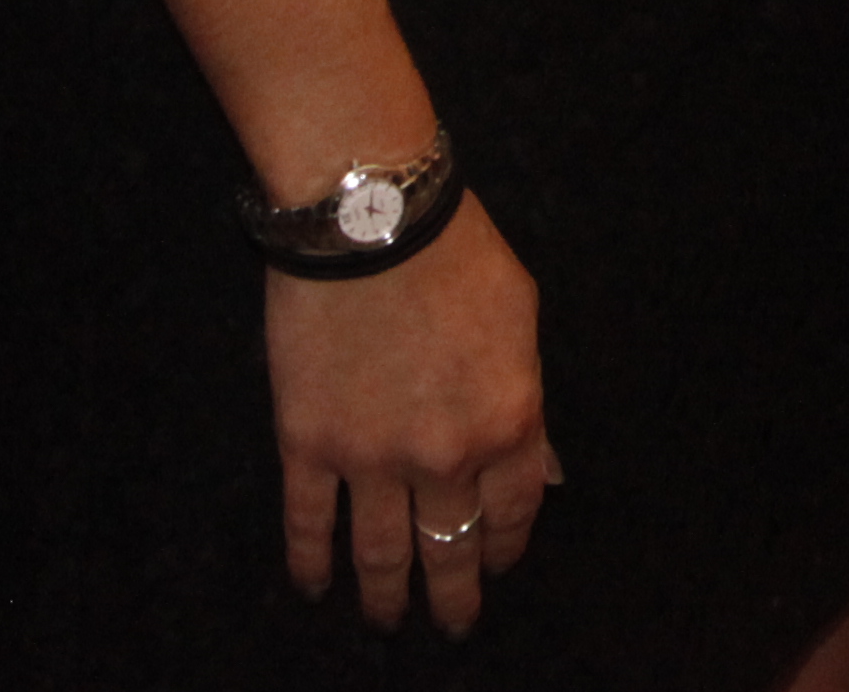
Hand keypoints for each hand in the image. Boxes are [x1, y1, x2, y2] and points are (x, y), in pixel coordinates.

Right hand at [271, 199, 558, 633]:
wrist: (371, 223)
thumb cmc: (457, 254)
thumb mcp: (523, 319)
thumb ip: (529, 402)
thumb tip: (540, 468)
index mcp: (508, 422)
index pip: (513, 511)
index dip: (505, 546)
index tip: (496, 565)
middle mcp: (444, 456)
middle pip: (450, 547)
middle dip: (453, 597)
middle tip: (451, 624)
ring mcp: (371, 459)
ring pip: (380, 553)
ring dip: (385, 596)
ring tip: (386, 621)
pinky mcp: (308, 446)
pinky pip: (308, 523)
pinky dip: (309, 563)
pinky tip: (316, 587)